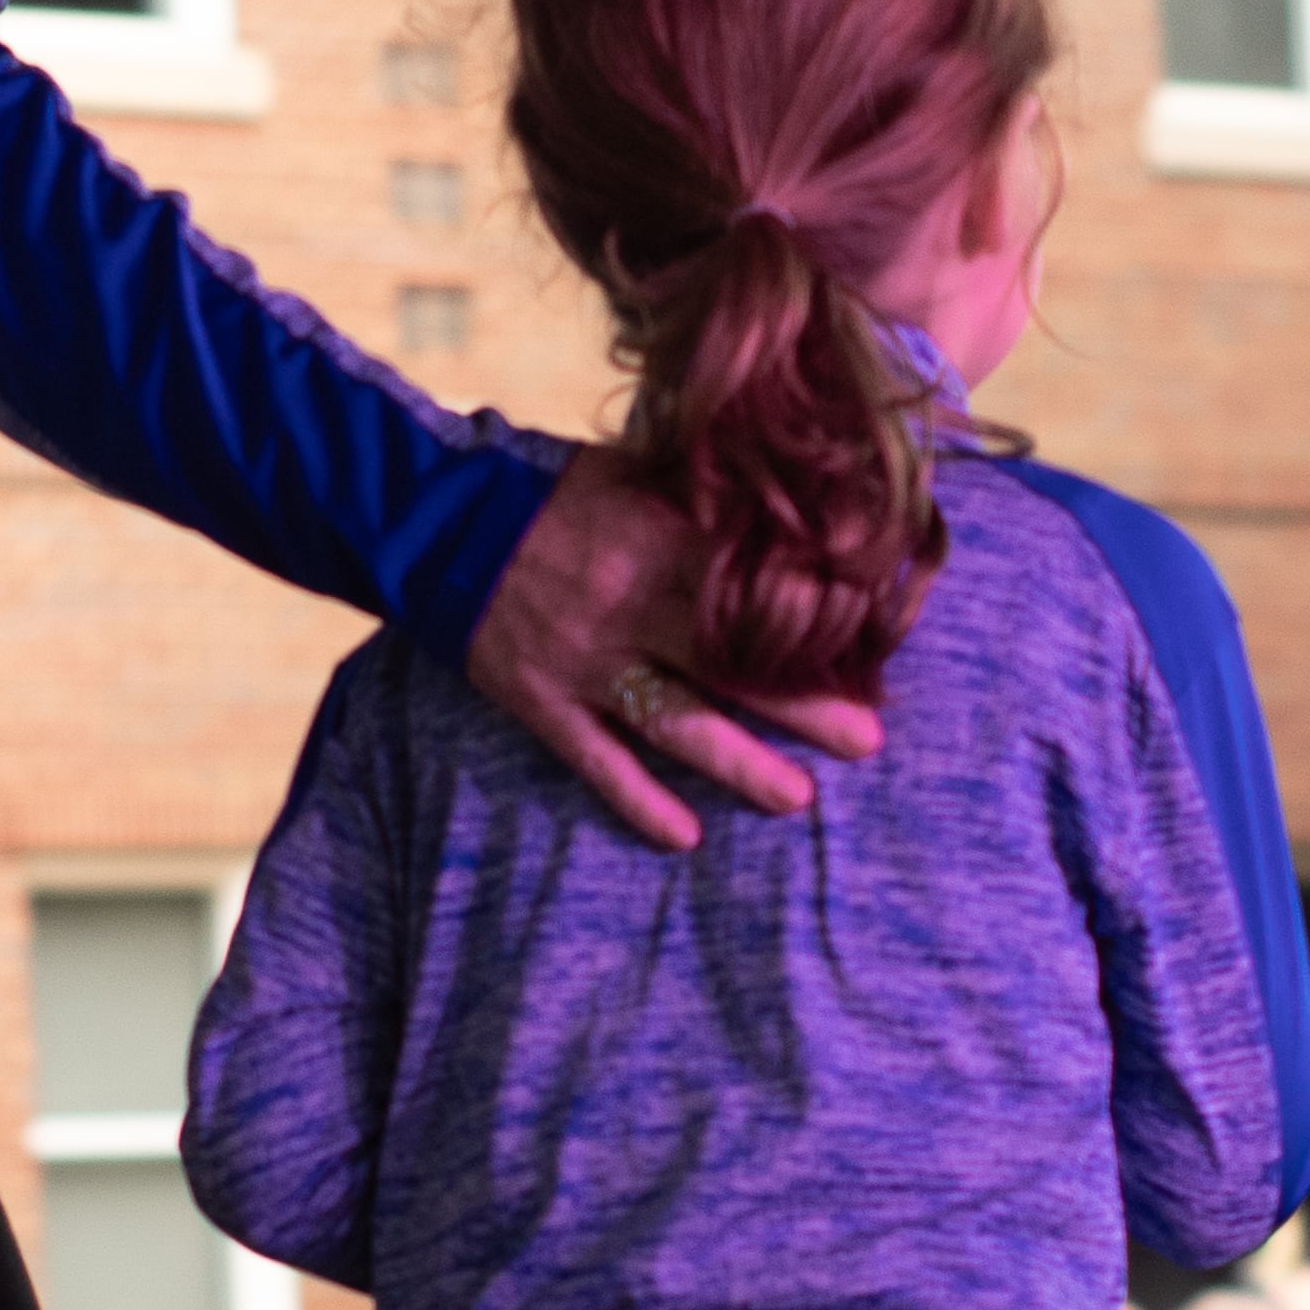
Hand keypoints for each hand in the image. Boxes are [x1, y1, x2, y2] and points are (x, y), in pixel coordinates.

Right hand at [464, 450, 881, 853]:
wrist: (440, 524)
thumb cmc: (555, 494)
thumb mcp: (633, 470)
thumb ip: (703, 488)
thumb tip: (791, 492)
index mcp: (655, 543)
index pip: (747, 587)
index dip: (810, 616)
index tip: (869, 641)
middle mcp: (625, 609)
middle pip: (728, 665)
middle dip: (799, 703)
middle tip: (866, 739)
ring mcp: (583, 663)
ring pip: (672, 723)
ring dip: (737, 764)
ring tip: (796, 799)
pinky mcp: (543, 702)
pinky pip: (596, 760)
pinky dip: (637, 801)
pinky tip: (685, 838)